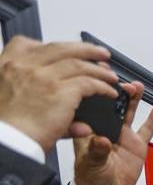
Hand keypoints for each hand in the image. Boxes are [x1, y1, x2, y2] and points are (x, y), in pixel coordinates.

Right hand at [0, 37, 119, 152]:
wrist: (7, 141)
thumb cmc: (5, 126)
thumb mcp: (5, 98)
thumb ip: (31, 93)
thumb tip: (50, 99)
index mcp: (7, 64)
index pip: (28, 44)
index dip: (51, 46)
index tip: (65, 51)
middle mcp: (25, 65)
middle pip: (60, 48)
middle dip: (85, 49)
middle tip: (99, 53)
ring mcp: (44, 77)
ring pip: (79, 64)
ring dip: (99, 70)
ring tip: (110, 75)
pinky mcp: (61, 92)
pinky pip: (89, 83)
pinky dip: (103, 87)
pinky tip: (109, 93)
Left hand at [73, 80, 152, 184]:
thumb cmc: (91, 178)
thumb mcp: (91, 165)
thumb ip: (96, 151)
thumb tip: (102, 141)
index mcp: (90, 129)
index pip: (91, 104)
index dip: (94, 88)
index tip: (98, 76)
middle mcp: (106, 128)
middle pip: (111, 103)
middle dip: (115, 89)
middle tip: (121, 82)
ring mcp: (122, 135)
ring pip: (127, 111)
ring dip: (132, 98)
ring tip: (136, 86)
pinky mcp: (136, 144)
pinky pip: (146, 129)